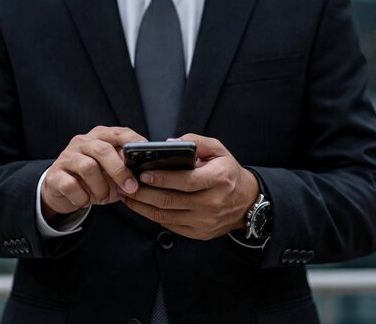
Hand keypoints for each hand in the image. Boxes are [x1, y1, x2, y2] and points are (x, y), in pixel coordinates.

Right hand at [41, 126, 146, 219]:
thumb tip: (143, 173)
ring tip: (104, 198)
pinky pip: (71, 185)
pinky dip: (82, 197)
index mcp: (100, 137)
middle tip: (130, 188)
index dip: (134, 141)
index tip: (145, 153)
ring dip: (101, 187)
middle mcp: (83, 142)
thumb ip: (126, 168)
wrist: (62, 190)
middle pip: (103, 150)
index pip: (119, 133)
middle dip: (119, 171)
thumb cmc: (94, 179)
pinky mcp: (55, 173)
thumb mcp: (112, 173)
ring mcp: (67, 156)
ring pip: (88, 167)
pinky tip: (85, 200)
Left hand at [120, 134, 258, 240]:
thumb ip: (196, 142)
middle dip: (144, 193)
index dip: (162, 178)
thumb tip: (170, 143)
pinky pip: (170, 226)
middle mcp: (212, 203)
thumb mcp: (219, 150)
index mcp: (219, 179)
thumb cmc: (228, 172)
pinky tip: (141, 207)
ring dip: (142, 207)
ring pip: (166, 216)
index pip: (185, 181)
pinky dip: (152, 216)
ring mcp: (205, 221)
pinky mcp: (199, 233)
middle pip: (171, 200)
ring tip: (128, 196)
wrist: (246, 202)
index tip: (143, 173)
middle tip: (128, 185)